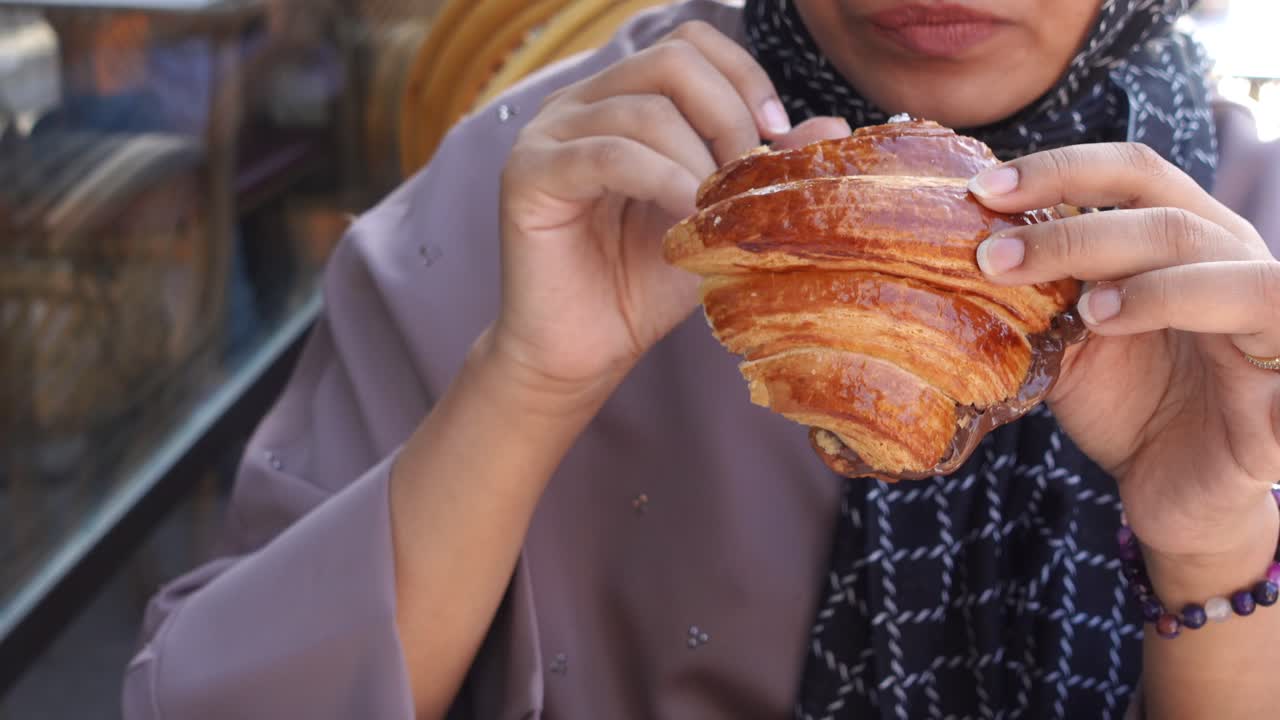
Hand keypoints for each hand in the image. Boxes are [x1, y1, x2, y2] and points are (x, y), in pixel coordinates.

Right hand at [493, 21, 849, 409]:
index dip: (742, 77)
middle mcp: (579, 102)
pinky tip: (683, 218)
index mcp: (621, 98)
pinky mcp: (527, 174)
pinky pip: (607, 154)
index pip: (690, 43)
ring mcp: (547, 133)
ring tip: (712, 214)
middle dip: (728, 116)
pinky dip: (660, 181)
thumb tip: (833, 125)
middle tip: (744, 180)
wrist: (582, 350)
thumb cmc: (644, 284)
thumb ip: (763, 170)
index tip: (776, 137)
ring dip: (697, 162)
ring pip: (644, 110)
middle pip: (671, 60)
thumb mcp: (717, 219)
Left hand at [968, 143, 1279, 565]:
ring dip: (1152, 286)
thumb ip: (1044, 297)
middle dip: (1074, 234)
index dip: (1062, 169)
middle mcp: (1236, 264)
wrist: (1178, 495)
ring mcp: (1272, 322)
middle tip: (994, 258)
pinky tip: (1158, 348)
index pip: (1134, 174)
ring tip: (1086, 313)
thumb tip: (966, 252)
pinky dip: (1231, 343)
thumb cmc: (1129, 407)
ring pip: (1232, 275)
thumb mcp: (1073, 345)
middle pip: (1167, 220)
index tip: (985, 189)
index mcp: (1186, 240)